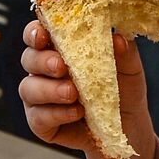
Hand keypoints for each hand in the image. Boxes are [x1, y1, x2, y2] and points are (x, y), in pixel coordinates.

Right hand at [20, 20, 156, 158]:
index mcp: (59, 49)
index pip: (38, 34)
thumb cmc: (123, 89)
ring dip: (49, 89)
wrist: (128, 127)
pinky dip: (56, 113)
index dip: (35, 32)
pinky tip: (76, 112)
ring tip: (72, 93)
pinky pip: (38, 117)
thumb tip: (117, 38)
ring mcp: (39, 97)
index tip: (44, 35)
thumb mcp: (129, 68)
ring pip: (28, 88)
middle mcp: (43, 71)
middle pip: (28, 58)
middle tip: (61, 66)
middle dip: (42, 61)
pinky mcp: (40, 123)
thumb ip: (124, 51)